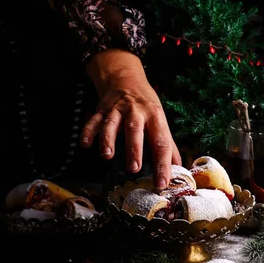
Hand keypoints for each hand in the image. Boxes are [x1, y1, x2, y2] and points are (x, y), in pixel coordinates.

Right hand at [81, 49, 180, 188]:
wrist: (126, 80)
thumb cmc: (146, 105)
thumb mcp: (159, 120)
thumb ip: (168, 144)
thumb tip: (178, 167)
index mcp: (155, 117)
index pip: (161, 142)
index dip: (163, 164)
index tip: (162, 182)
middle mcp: (137, 111)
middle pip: (135, 130)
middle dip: (135, 149)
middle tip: (134, 169)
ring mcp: (117, 109)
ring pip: (112, 124)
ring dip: (109, 139)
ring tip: (107, 156)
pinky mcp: (102, 109)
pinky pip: (94, 120)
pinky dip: (88, 131)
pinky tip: (86, 143)